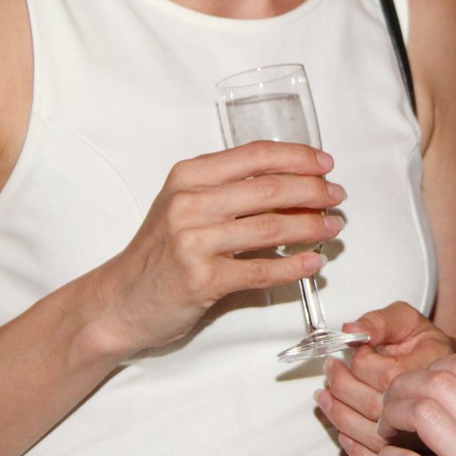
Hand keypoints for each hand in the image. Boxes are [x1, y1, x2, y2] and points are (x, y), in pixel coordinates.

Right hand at [94, 141, 345, 357]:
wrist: (118, 300)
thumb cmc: (159, 252)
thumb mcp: (184, 205)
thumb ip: (229, 191)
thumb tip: (295, 186)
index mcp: (188, 176)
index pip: (254, 155)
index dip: (297, 157)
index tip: (325, 163)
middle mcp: (188, 203)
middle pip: (269, 189)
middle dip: (313, 191)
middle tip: (337, 197)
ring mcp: (193, 242)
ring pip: (270, 229)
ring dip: (311, 227)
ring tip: (332, 228)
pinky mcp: (201, 280)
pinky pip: (261, 271)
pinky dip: (293, 268)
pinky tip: (313, 263)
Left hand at [317, 301, 455, 455]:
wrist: (453, 380)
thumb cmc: (428, 349)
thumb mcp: (409, 322)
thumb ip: (381, 321)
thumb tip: (351, 330)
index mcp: (429, 374)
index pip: (384, 373)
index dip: (361, 361)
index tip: (357, 351)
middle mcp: (428, 411)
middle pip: (373, 406)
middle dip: (341, 386)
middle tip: (330, 369)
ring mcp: (421, 439)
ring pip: (370, 436)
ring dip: (338, 416)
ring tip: (325, 397)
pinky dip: (353, 450)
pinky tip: (343, 431)